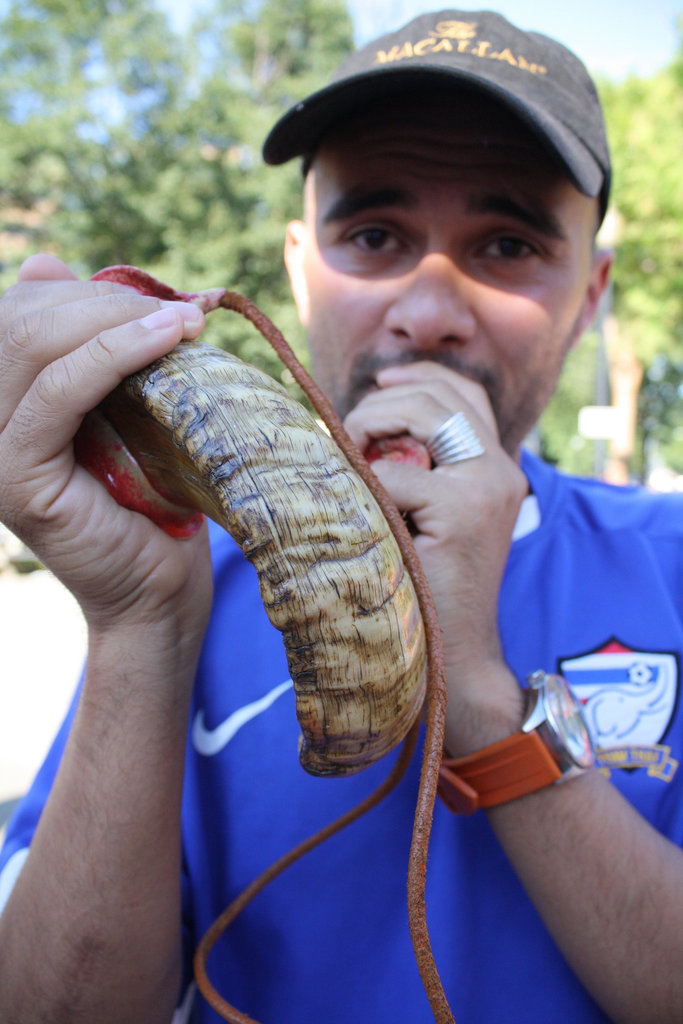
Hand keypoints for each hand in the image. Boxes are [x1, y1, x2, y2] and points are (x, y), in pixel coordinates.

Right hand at [0, 255, 211, 638]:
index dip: (88, 289)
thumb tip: (44, 263)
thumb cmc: (150, 498)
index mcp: (1, 398)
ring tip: (184, 321)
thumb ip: (86, 346)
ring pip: (34, 341)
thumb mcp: (121, 405)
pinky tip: (169, 336)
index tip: (161, 297)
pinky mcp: (14, 477)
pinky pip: (59, 390)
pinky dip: (116, 353)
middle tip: (178, 310)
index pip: (20, 310)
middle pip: (21, 316)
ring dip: (117, 317)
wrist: (158, 588)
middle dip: (106, 300)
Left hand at [344, 360, 527, 752]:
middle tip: (347, 432)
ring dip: (372, 423)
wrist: (454, 655)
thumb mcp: (426, 517)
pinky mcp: (464, 510)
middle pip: (440, 396)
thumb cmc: (427, 587)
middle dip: (382, 402)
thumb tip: (363, 422)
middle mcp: (502, 469)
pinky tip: (359, 508)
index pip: (464, 394)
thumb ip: (415, 470)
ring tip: (348, 453)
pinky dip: (367, 483)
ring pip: (423, 415)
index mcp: (497, 468)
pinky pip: (395, 475)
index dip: (420, 376)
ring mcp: (488, 487)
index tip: (380, 382)